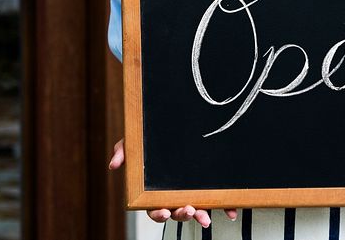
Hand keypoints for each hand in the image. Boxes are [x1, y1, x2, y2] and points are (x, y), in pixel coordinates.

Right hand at [109, 138, 236, 227]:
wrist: (176, 127)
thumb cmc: (149, 142)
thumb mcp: (134, 143)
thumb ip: (123, 151)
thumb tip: (113, 164)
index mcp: (154, 192)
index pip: (154, 208)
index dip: (159, 214)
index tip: (164, 212)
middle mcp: (172, 196)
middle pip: (176, 212)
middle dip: (182, 215)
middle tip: (189, 210)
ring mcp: (190, 193)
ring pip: (195, 210)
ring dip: (200, 215)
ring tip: (205, 216)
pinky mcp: (205, 188)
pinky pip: (215, 201)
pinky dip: (224, 207)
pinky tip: (231, 211)